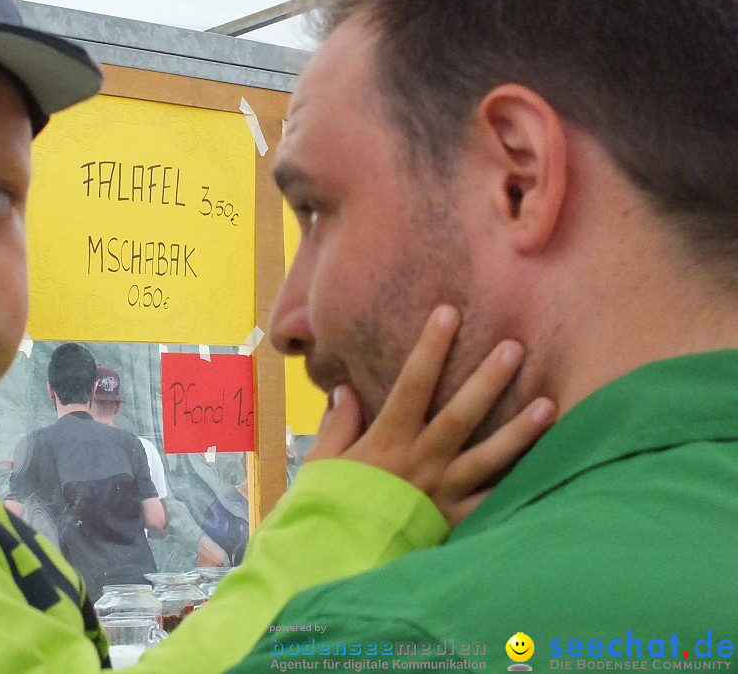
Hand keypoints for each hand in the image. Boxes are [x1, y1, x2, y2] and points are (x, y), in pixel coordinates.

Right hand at [305, 304, 555, 526]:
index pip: (412, 383)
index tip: (449, 313)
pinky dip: (520, 490)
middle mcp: (421, 461)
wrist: (337, 560)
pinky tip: (551, 470)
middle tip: (516, 347)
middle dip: (488, 379)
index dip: (431, 347)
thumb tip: (345, 389)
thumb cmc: (329, 507)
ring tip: (549, 405)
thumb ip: (338, 425)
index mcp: (387, 440)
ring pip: (489, 458)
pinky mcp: (456, 522)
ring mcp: (443, 492)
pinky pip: (493, 505)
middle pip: (461, 414)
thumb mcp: (323, 462)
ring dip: (520, 431)